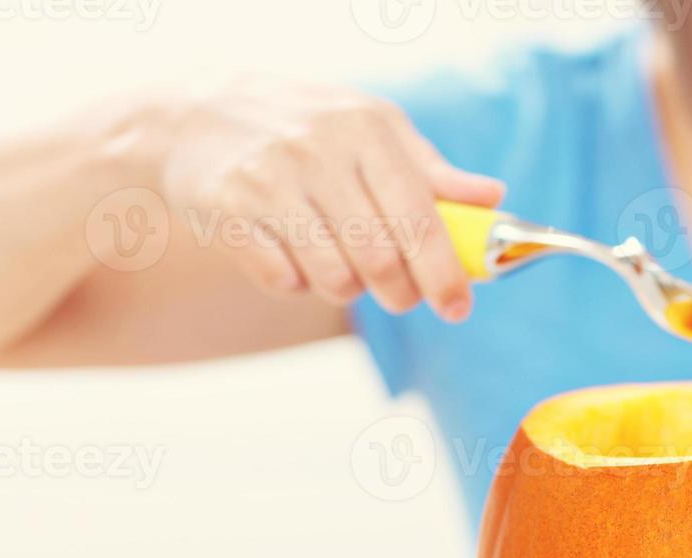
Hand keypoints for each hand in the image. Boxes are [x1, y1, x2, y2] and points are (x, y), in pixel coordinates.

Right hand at [157, 76, 503, 321]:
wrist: (198, 116)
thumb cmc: (310, 128)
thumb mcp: (374, 130)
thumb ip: (432, 171)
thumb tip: (493, 199)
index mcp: (369, 131)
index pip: (421, 221)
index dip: (445, 275)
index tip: (458, 308)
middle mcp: (319, 152)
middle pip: (381, 261)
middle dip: (400, 294)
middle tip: (401, 295)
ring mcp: (271, 181)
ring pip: (334, 279)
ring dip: (347, 288)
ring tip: (340, 262)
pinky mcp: (229, 211)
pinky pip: (285, 281)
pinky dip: (298, 283)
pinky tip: (292, 252)